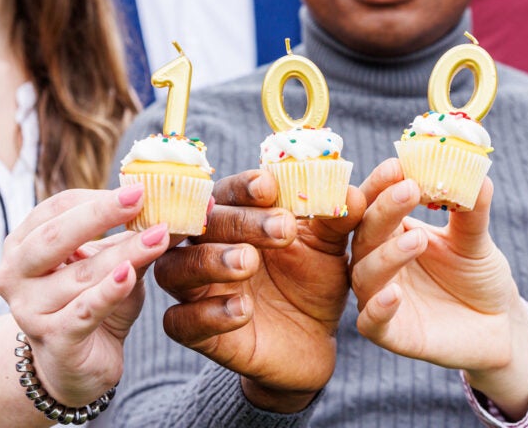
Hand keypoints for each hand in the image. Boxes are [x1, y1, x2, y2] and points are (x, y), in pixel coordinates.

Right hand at [0, 185, 168, 405]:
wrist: (79, 366)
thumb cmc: (91, 303)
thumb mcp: (112, 264)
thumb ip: (133, 237)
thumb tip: (179, 205)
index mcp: (22, 245)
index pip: (55, 210)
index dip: (94, 197)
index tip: (136, 187)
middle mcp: (14, 275)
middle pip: (56, 236)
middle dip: (100, 214)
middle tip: (140, 196)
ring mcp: (29, 310)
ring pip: (80, 275)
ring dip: (123, 253)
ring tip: (159, 236)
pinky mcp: (53, 340)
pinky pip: (84, 311)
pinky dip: (108, 292)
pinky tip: (130, 275)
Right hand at [153, 169, 365, 412]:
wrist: (313, 341)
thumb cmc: (312, 280)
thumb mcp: (329, 249)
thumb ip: (337, 220)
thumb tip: (351, 194)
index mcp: (234, 217)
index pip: (227, 192)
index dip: (243, 186)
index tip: (268, 186)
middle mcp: (205, 247)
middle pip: (202, 225)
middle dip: (240, 222)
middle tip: (282, 229)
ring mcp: (195, 290)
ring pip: (176, 268)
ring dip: (210, 261)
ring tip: (249, 262)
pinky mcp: (194, 331)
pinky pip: (181, 322)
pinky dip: (208, 314)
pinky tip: (242, 310)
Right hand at [350, 159, 527, 413]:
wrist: (499, 325)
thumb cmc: (478, 275)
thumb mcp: (475, 240)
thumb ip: (471, 210)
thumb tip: (475, 172)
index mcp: (391, 233)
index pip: (374, 203)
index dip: (381, 184)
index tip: (399, 164)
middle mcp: (377, 263)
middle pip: (366, 233)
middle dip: (384, 210)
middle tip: (409, 189)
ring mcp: (380, 298)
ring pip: (365, 275)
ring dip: (387, 255)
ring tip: (418, 239)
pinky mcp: (391, 334)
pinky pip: (373, 323)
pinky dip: (379, 308)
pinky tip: (394, 295)